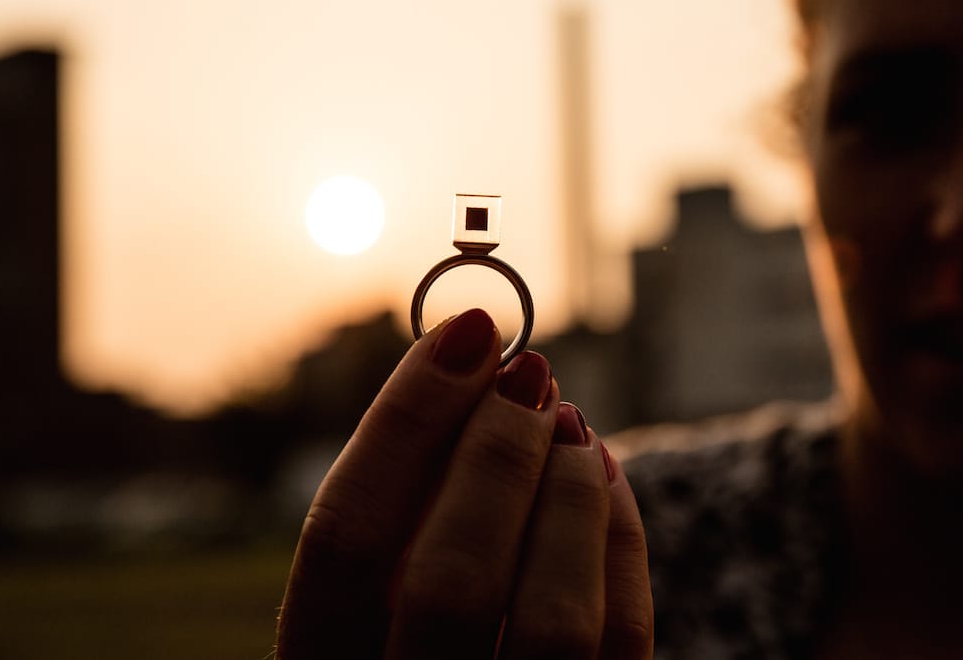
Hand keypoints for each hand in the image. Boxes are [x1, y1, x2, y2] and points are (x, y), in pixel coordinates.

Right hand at [276, 308, 653, 658]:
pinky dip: (618, 543)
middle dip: (494, 457)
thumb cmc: (409, 646)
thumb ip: (394, 522)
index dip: (404, 422)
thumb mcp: (365, 608)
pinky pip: (623, 644)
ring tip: (570, 421)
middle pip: (445, 582)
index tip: (465, 332)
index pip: (339, 543)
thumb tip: (464, 365)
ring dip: (567, 498)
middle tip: (530, 371)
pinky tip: (604, 473)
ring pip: (550, 625)